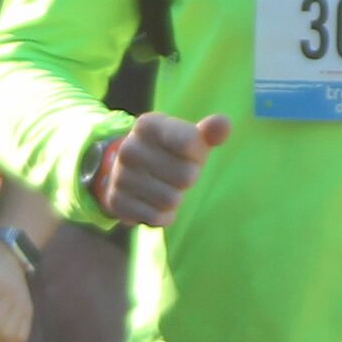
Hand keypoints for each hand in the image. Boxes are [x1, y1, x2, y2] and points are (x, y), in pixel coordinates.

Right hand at [96, 112, 229, 228]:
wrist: (131, 173)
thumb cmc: (171, 152)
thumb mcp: (190, 139)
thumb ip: (211, 132)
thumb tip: (224, 124)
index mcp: (148, 125)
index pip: (189, 142)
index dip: (196, 153)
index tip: (187, 150)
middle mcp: (129, 148)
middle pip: (186, 176)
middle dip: (188, 178)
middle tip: (177, 173)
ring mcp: (120, 176)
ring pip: (171, 200)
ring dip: (176, 198)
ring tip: (165, 187)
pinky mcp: (117, 202)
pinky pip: (156, 218)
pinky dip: (163, 216)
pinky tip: (155, 203)